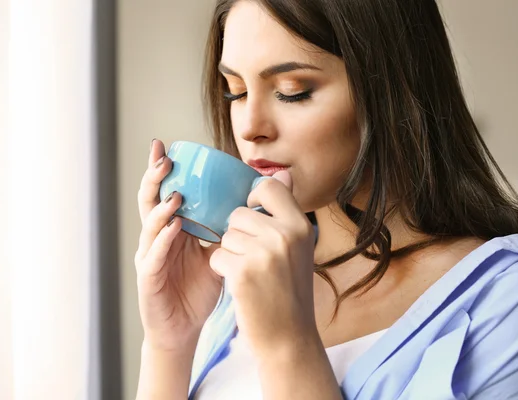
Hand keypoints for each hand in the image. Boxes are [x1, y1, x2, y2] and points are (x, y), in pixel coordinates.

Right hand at [135, 139, 222, 352]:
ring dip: (161, 207)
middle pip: (150, 201)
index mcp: (174, 228)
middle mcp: (157, 237)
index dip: (164, 170)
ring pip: (149, 225)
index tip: (169, 146)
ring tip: (175, 192)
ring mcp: (149, 256)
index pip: (166, 192)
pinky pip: (154, 256)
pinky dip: (162, 240)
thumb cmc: (201, 287)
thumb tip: (261, 196)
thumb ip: (232, 225)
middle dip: (154, 178)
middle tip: (164, 157)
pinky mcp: (148, 278)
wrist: (186, 327)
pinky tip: (173, 226)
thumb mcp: (221, 251)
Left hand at [209, 170, 317, 359]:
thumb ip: (285, 212)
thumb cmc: (290, 290)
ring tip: (250, 274)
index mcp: (300, 226)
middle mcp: (284, 235)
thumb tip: (283, 173)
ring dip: (230, 253)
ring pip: (226, 235)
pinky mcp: (242, 273)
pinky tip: (241, 285)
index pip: (269, 187)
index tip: (253, 217)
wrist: (288, 337)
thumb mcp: (297, 247)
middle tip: (254, 259)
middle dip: (238, 234)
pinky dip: (222, 270)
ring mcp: (264, 254)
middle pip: (239, 213)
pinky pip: (217, 255)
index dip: (254, 199)